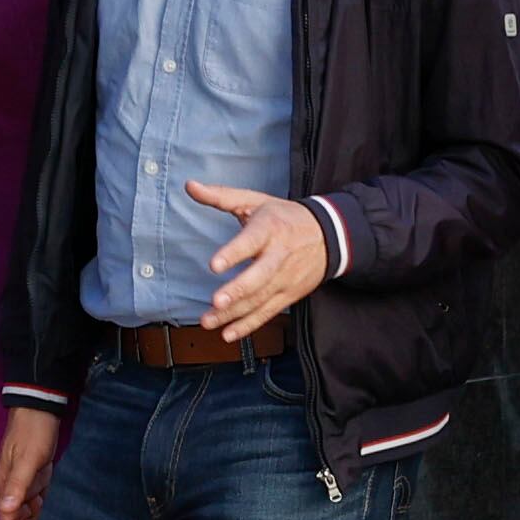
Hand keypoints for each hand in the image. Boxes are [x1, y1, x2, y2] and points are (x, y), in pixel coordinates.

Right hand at [0, 409, 65, 519]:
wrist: (39, 407)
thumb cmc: (32, 432)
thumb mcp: (27, 459)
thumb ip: (17, 484)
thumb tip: (6, 509)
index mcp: (4, 484)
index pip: (7, 517)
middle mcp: (11, 485)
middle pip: (17, 516)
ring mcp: (23, 480)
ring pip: (29, 508)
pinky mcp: (35, 474)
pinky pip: (38, 497)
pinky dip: (46, 507)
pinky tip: (59, 514)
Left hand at [186, 182, 332, 338]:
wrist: (329, 236)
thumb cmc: (285, 217)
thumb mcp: (256, 201)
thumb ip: (221, 196)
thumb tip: (190, 186)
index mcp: (269, 229)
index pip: (250, 242)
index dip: (233, 254)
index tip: (214, 265)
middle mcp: (279, 256)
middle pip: (258, 277)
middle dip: (237, 291)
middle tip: (216, 301)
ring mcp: (285, 279)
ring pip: (259, 300)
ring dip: (234, 314)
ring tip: (209, 321)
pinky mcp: (288, 295)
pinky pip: (267, 313)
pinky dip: (248, 325)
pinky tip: (229, 333)